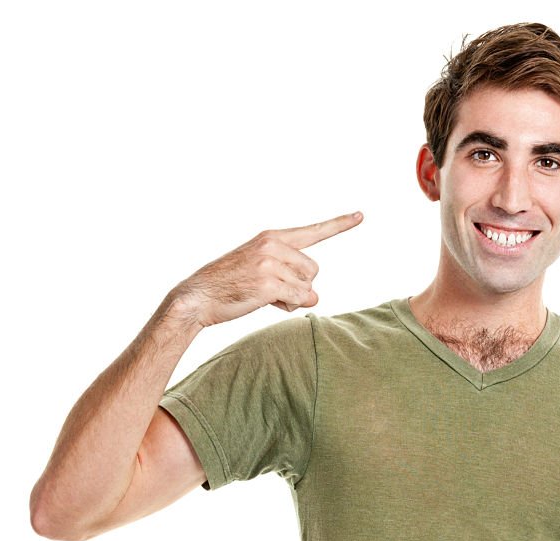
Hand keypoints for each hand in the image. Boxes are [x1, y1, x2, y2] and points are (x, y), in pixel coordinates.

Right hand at [170, 211, 363, 328]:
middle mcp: (273, 246)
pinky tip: (268, 303)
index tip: (361, 215)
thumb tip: (316, 298)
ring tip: (266, 295)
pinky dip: (289, 305)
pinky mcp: (269, 283)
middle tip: (273, 289)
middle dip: (300, 285)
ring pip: (308, 286)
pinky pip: (299, 298)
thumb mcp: (261, 270)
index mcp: (272, 237)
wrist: (198, 296)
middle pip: (314, 270)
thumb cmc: (230, 285)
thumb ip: (292, 277)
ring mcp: (270, 264)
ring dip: (293, 297)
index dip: (340, 224)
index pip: (313, 231)